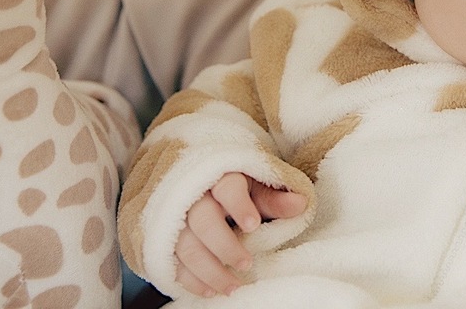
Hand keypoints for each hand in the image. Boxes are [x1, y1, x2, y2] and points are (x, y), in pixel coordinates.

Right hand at [174, 172, 307, 296]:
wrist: (195, 180)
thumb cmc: (232, 185)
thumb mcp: (255, 184)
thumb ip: (275, 197)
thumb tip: (301, 203)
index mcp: (219, 175)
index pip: (227, 188)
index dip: (239, 206)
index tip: (253, 224)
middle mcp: (193, 195)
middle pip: (203, 221)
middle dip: (225, 246)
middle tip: (247, 263)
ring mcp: (175, 217)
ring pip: (186, 246)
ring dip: (210, 271)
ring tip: (233, 286)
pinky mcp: (164, 238)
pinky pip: (173, 262)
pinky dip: (190, 280)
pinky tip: (209, 290)